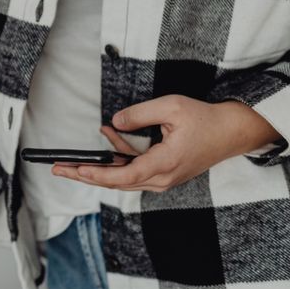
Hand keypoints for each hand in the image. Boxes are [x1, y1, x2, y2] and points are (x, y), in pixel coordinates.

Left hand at [53, 95, 280, 191]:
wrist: (231, 132)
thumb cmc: (205, 119)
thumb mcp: (171, 107)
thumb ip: (140, 114)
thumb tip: (114, 123)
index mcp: (165, 163)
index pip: (125, 175)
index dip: (98, 174)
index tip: (77, 169)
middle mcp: (162, 177)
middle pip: (117, 181)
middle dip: (85, 175)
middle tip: (58, 170)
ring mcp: (163, 178)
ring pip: (123, 177)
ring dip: (98, 167)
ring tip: (72, 159)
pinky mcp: (163, 173)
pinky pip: (134, 169)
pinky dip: (118, 156)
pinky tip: (108, 136)